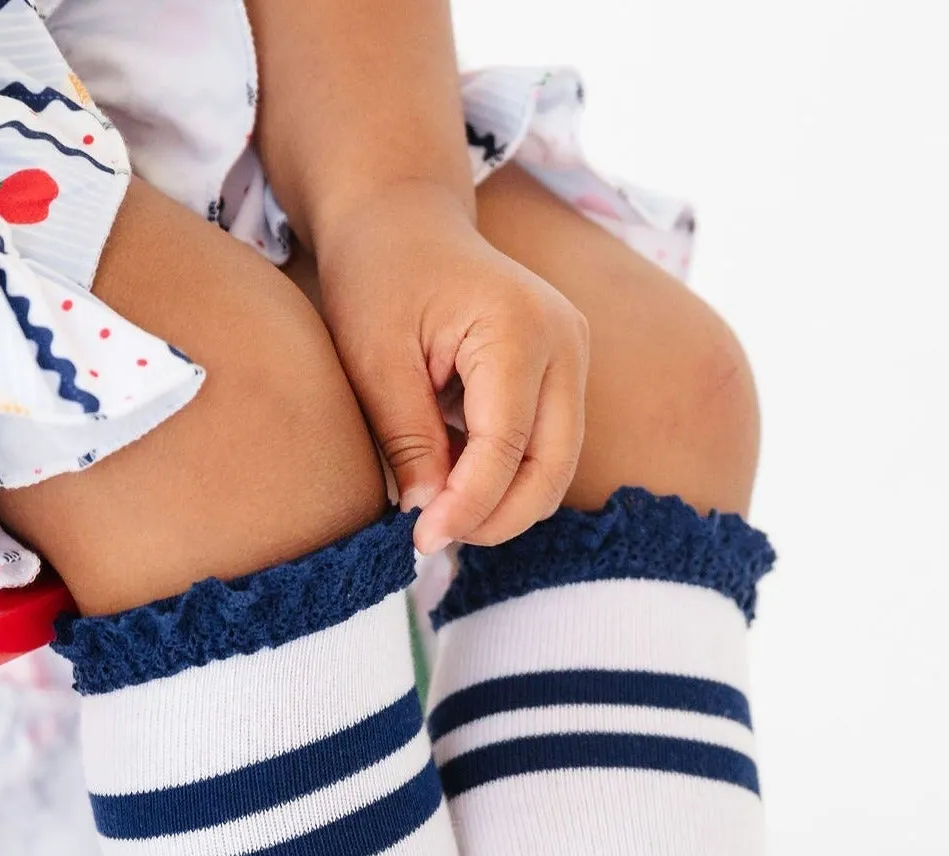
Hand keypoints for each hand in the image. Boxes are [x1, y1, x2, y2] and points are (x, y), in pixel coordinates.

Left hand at [311, 182, 587, 554]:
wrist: (404, 221)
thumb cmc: (380, 277)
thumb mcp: (374, 357)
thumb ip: (407, 438)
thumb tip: (430, 516)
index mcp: (520, 327)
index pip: (506, 447)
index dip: (468, 505)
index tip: (421, 540)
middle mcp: (565, 341)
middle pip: (551, 468)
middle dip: (495, 518)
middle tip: (431, 539)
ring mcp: (574, 355)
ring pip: (556, 468)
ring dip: (502, 504)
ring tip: (438, 508)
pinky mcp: (566, 372)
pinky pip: (547, 449)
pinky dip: (506, 478)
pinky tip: (453, 476)